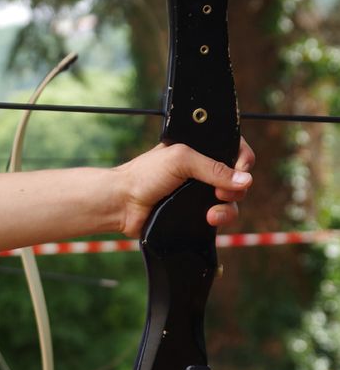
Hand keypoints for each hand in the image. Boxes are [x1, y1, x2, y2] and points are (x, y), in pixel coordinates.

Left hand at [116, 138, 253, 237]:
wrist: (123, 204)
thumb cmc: (144, 176)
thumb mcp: (181, 160)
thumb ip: (213, 167)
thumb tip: (245, 180)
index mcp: (199, 151)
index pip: (234, 150)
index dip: (242, 160)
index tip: (241, 168)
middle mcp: (202, 172)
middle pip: (237, 179)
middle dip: (236, 187)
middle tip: (220, 192)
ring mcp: (200, 194)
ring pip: (232, 201)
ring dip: (228, 207)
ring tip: (213, 212)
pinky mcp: (196, 214)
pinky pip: (220, 218)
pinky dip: (220, 219)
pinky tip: (209, 219)